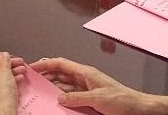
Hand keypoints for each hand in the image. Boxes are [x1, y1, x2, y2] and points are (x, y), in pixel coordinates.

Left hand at [0, 52, 24, 114]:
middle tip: (16, 62)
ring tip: (21, 70)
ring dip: (9, 71)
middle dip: (5, 63)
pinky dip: (6, 80)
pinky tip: (18, 79)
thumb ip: (4, 61)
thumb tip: (3, 55)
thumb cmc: (1, 94)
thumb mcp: (5, 73)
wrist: (3, 112)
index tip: (2, 55)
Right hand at [30, 57, 157, 114]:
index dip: (45, 63)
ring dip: (54, 86)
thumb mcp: (97, 98)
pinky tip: (57, 100)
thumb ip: (76, 97)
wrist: (138, 109)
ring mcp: (86, 87)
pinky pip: (71, 94)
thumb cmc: (123, 99)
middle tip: (33, 78)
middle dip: (46, 74)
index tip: (33, 66)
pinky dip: (63, 96)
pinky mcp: (89, 97)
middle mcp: (84, 77)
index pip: (60, 63)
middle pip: (60, 73)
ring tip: (42, 89)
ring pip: (65, 84)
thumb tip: (60, 97)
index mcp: (85, 72)